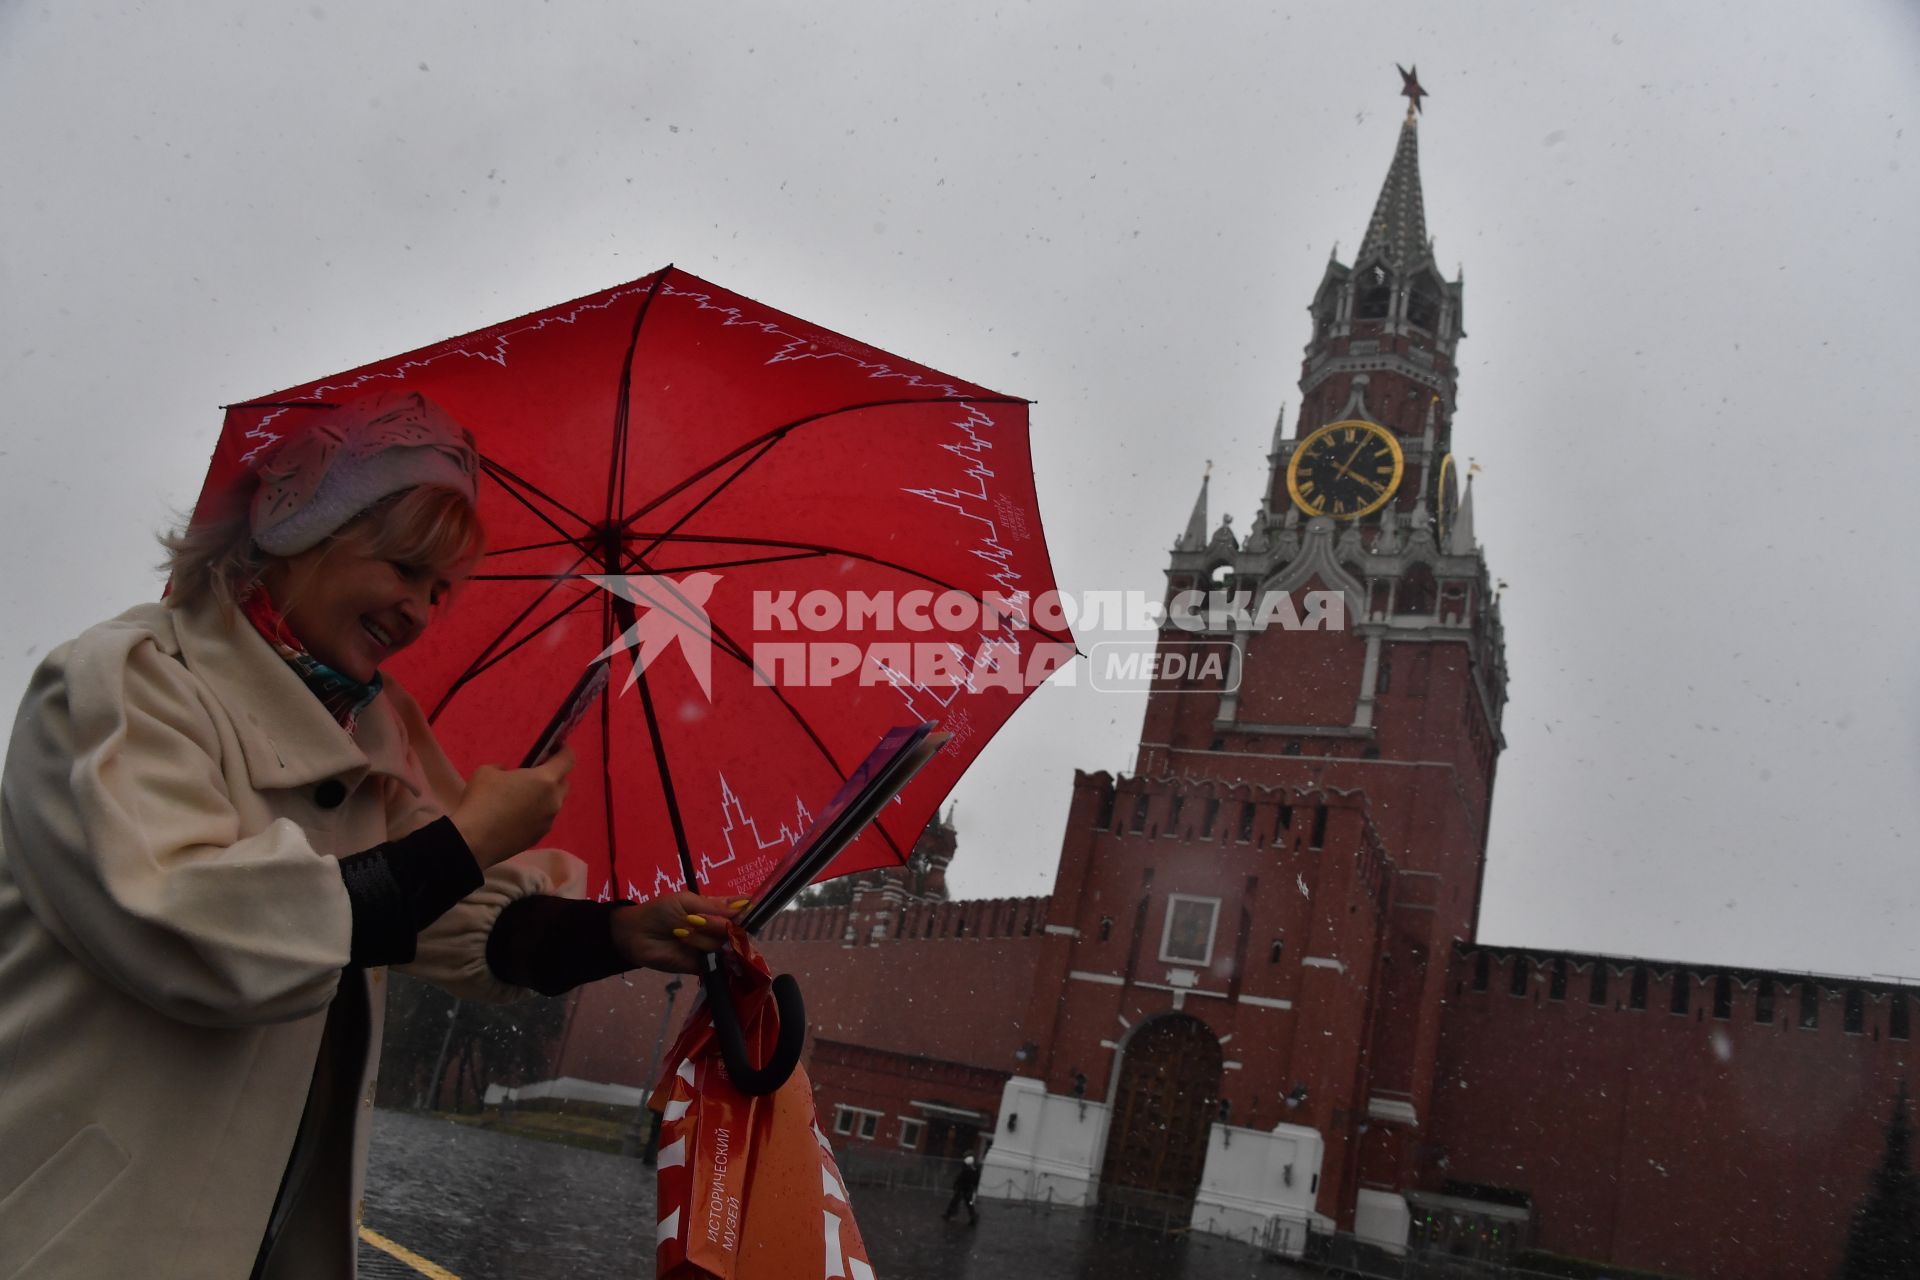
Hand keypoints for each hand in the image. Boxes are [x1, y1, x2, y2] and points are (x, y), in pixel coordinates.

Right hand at [449, 747, 574, 868]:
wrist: (473, 841)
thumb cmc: (482, 800)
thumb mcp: (488, 771)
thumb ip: (505, 768)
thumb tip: (509, 775)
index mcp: (545, 780)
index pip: (567, 760)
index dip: (564, 750)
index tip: (555, 746)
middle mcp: (553, 801)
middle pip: (563, 783)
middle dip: (554, 774)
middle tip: (534, 772)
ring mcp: (548, 822)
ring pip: (553, 803)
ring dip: (544, 796)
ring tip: (522, 796)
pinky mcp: (538, 837)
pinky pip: (543, 819)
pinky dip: (535, 813)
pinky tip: (516, 815)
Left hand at [612, 892, 750, 973]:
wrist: (635, 935)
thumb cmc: (660, 912)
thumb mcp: (686, 902)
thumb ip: (714, 907)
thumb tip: (742, 908)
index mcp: (715, 910)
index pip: (739, 911)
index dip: (750, 911)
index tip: (757, 912)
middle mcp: (716, 930)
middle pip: (737, 931)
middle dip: (725, 928)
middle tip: (700, 923)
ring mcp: (710, 949)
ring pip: (725, 947)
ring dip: (708, 941)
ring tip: (683, 935)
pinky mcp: (701, 966)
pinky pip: (717, 966)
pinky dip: (716, 963)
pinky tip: (709, 957)